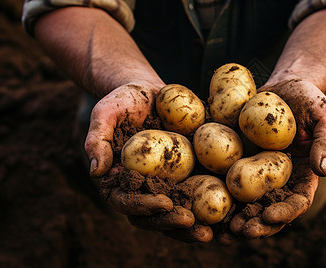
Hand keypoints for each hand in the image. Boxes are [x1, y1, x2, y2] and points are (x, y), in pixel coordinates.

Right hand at [84, 83, 212, 241]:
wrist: (151, 93)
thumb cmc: (124, 102)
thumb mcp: (105, 113)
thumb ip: (97, 140)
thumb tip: (97, 172)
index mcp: (121, 180)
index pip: (127, 202)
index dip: (144, 207)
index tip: (164, 203)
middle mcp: (145, 188)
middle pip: (155, 215)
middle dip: (172, 223)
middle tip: (192, 223)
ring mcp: (168, 184)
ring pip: (179, 211)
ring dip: (193, 226)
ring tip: (211, 232)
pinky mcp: (188, 176)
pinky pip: (200, 195)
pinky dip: (211, 207)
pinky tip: (228, 212)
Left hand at [225, 79, 325, 239]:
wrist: (283, 87)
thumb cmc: (309, 100)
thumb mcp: (324, 115)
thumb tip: (321, 169)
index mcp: (302, 175)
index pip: (297, 201)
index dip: (285, 212)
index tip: (269, 216)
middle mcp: (278, 179)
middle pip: (267, 209)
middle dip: (255, 224)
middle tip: (240, 230)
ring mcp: (255, 172)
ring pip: (244, 202)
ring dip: (232, 218)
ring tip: (220, 229)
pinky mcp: (236, 160)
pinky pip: (224, 179)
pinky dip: (214, 194)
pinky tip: (200, 203)